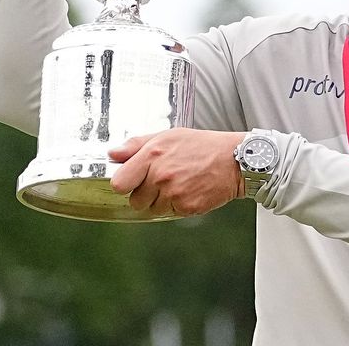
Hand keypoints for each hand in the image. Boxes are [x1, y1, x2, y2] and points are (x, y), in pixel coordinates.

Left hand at [109, 129, 246, 216]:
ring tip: (179, 184)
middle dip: (145, 194)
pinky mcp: (186, 207)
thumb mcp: (168, 135)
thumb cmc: (203, 146)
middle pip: (135, 200)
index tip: (134, 180)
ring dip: (162, 201)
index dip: (126, 183)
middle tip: (163, 181)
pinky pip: (170, 213)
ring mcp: (173, 193)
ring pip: (152, 209)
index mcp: (152, 154)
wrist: (235, 160)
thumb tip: (113, 154)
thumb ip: (136, 145)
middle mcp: (160, 175)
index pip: (119, 183)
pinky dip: (178, 205)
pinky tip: (189, 191)